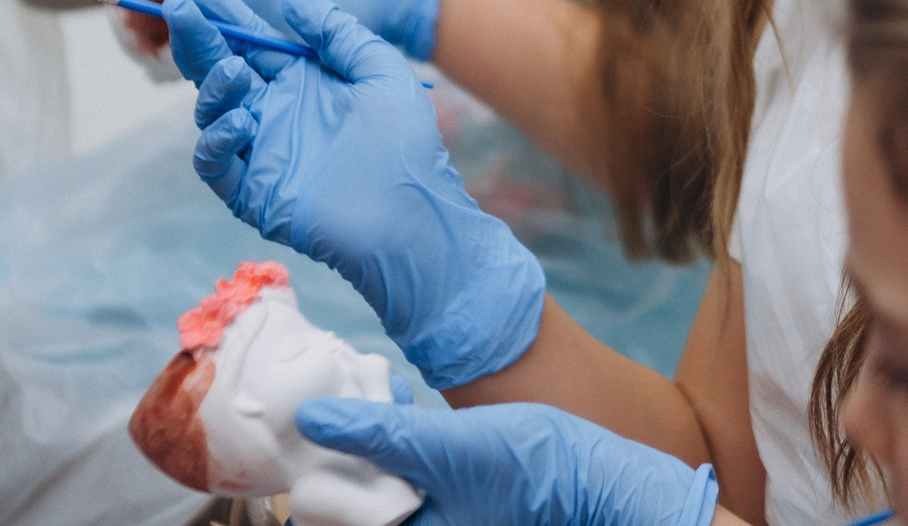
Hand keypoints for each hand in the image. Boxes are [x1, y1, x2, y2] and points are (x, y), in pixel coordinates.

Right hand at [167, 0, 543, 388]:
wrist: (413, 216)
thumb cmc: (406, 145)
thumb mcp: (380, 70)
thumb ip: (335, 31)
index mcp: (299, 80)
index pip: (246, 36)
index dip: (215, 6)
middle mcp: (272, 111)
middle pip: (217, 65)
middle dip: (195, 32)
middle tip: (178, 2)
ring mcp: (258, 151)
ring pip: (211, 110)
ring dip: (213, 84)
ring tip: (232, 68)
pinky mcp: (251, 191)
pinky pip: (214, 162)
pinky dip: (216, 139)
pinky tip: (242, 122)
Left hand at [295, 398, 718, 525]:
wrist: (602, 477)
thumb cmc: (531, 469)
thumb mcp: (445, 445)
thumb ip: (378, 432)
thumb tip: (312, 418)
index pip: (335, 520)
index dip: (314, 485)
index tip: (305, 436)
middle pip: (352, 504)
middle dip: (337, 458)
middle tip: (330, 406)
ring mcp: (441, 516)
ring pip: (376, 487)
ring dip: (363, 444)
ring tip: (363, 395)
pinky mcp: (454, 498)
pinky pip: (405, 476)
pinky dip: (392, 442)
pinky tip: (396, 399)